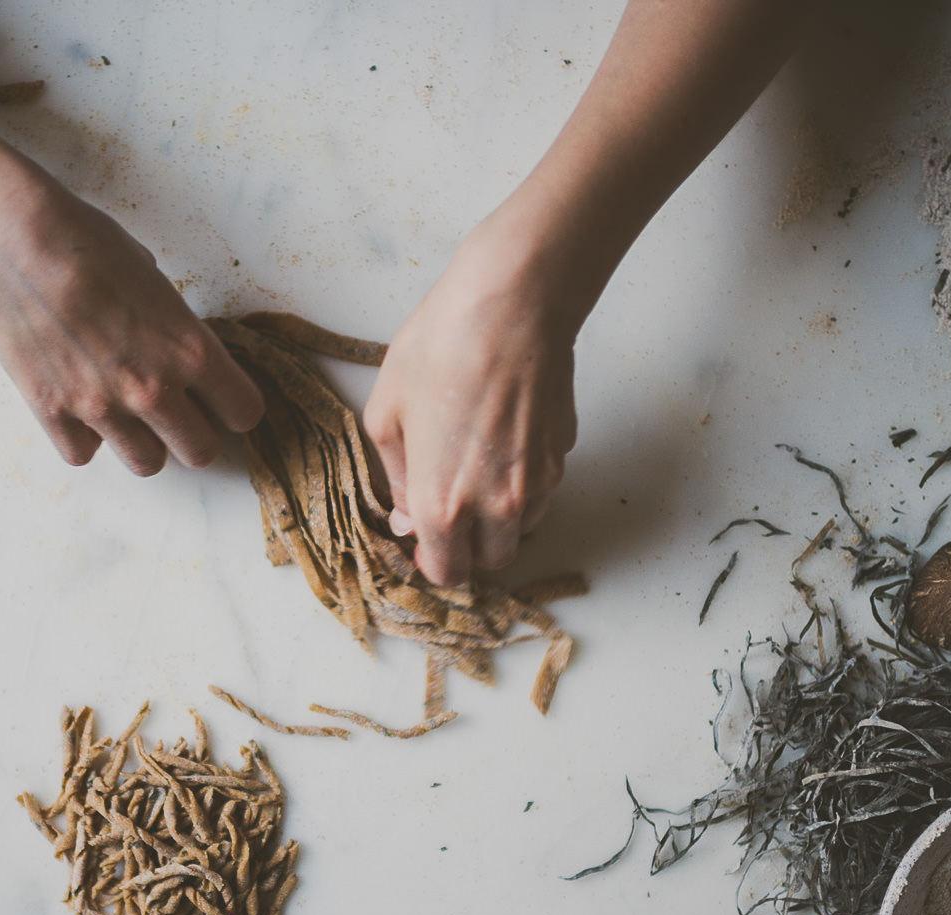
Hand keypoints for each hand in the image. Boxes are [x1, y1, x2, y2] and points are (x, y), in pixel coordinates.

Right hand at [0, 173, 262, 474]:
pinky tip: (80, 408)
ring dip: (144, 443)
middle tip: (177, 414)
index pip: (244, 412)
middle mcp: (153, 389)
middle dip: (194, 434)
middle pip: (201, 453)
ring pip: (147, 464)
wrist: (19, 246)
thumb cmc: (88, 246)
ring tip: (128, 415)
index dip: (235, 405)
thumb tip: (169, 341)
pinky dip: (85, 438)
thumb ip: (171, 326)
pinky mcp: (54, 414)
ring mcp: (102, 408)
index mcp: (190, 351)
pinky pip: (83, 454)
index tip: (222, 399)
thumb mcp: (153, 280)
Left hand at [364, 217, 578, 586]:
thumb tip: (407, 515)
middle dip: (469, 546)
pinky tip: (502, 437)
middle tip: (448, 506)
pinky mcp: (562, 453)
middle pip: (491, 560)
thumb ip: (397, 478)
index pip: (446, 573)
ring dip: (499, 517)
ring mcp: (539, 482)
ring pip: (522, 528)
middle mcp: (498, 506)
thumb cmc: (441, 349)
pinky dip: (522, 483)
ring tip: (475, 465)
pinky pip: (541, 489)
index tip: (423, 538)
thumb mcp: (387, 413)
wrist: (514, 304)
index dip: (432, 560)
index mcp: (444, 505)